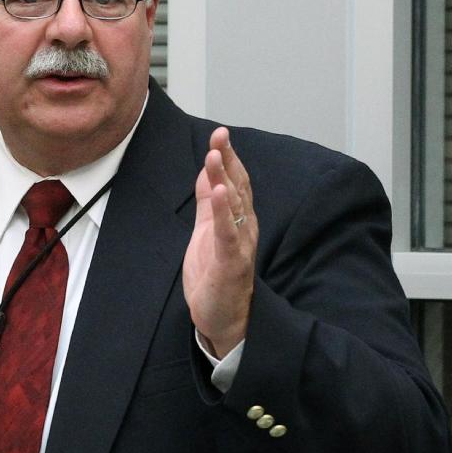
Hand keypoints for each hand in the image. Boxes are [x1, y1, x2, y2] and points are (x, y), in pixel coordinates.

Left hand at [182, 127, 257, 358]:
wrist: (223, 318)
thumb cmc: (217, 273)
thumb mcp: (208, 230)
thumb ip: (208, 202)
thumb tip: (207, 171)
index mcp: (238, 219)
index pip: (235, 182)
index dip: (229, 157)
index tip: (220, 134)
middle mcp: (244, 228)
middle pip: (237, 187)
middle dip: (228, 161)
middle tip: (220, 136)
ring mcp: (239, 244)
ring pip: (233, 206)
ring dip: (224, 179)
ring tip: (215, 156)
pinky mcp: (230, 262)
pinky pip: (227, 233)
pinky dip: (223, 212)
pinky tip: (218, 193)